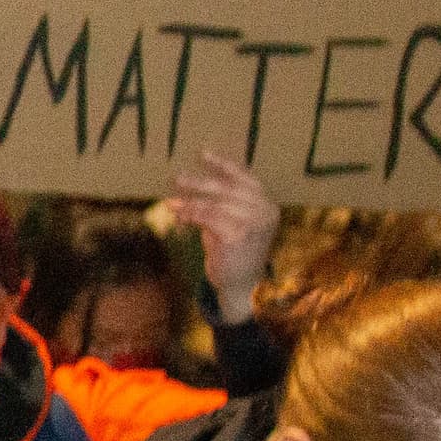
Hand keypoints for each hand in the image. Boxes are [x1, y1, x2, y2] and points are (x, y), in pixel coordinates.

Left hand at [157, 151, 281, 309]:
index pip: (246, 178)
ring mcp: (254, 223)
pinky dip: (191, 214)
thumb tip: (192, 184)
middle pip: (228, 188)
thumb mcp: (232, 224)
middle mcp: (265, 212)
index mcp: (267, 206)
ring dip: (190, 201)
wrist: (242, 287)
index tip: (204, 153)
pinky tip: (179, 215)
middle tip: (178, 177)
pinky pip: (209, 217)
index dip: (225, 165)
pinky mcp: (238, 235)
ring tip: (173, 201)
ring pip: (216, 203)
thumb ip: (222, 204)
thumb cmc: (234, 254)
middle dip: (201, 182)